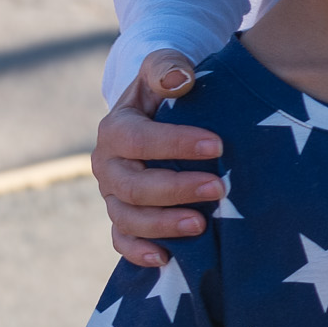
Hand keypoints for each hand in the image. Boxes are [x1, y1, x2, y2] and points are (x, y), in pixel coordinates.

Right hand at [97, 50, 224, 269]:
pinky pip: (122, 240)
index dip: (176, 144)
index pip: (139, 140)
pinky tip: (166, 258)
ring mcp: (113, 195)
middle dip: (176, 190)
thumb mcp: (165, 68)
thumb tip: (178, 80)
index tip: (217, 146)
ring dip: (163, 225)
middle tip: (219, 189)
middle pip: (134, 186)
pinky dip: (139, 252)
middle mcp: (108, 165)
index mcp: (115, 129)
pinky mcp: (123, 216)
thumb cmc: (169, 88)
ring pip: (127, 218)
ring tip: (201, 225)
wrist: (159, 111)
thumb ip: (167, 68)